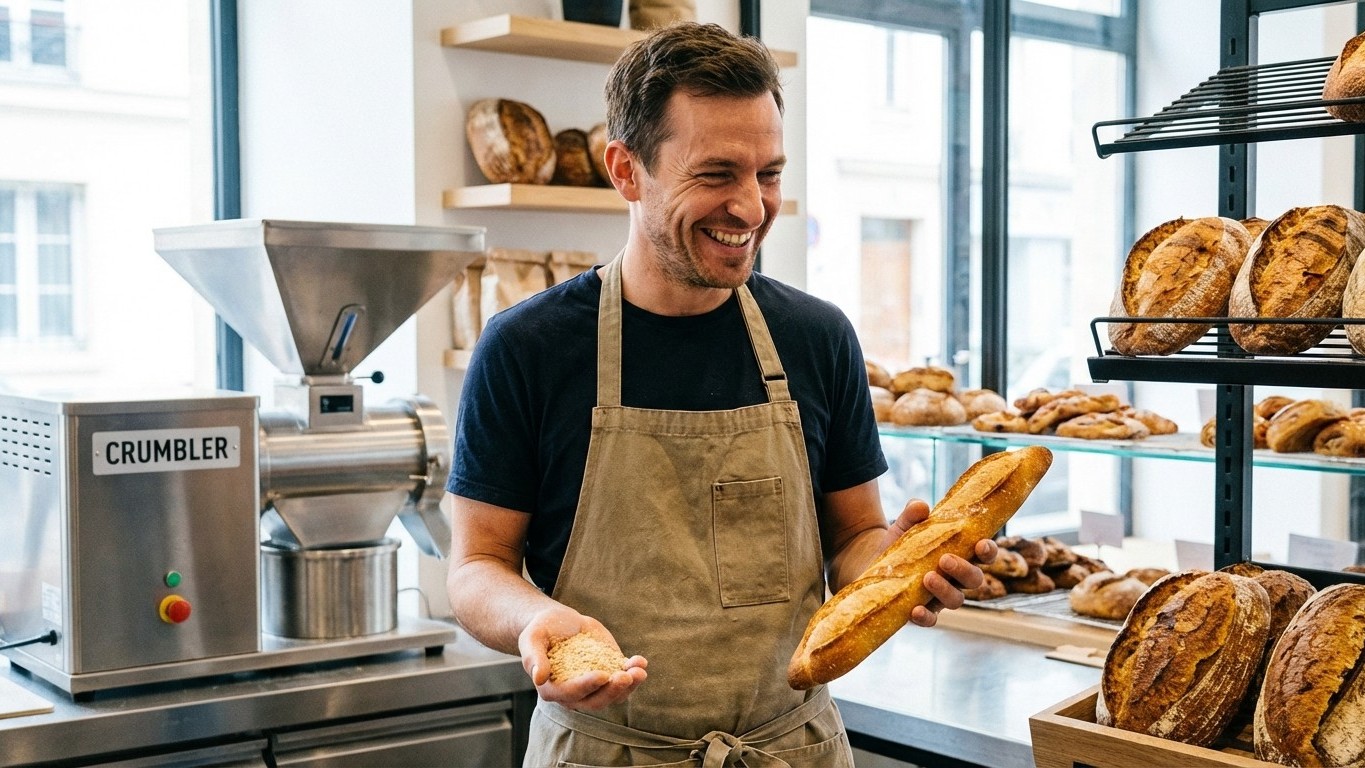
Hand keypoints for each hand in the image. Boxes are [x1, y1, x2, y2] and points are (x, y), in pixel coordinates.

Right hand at [519, 607, 647, 710]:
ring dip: (630, 685)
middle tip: (626, 676)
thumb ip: (534, 658)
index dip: (587, 685)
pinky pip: (625, 680)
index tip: (603, 675)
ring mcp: (595, 685)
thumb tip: (538, 677)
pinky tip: (640, 661)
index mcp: (553, 689)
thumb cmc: (542, 630)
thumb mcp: (532, 638)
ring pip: (615, 694)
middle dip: (613, 690)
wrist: (559, 622)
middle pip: (597, 701)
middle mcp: (576, 693)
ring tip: (639, 669)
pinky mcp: (610, 673)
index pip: (572, 693)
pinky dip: (634, 672)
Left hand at [887, 498, 997, 628]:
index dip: (988, 550)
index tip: (982, 544)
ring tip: (927, 578)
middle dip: (964, 570)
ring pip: (956, 600)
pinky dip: (925, 616)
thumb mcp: (903, 527)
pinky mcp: (923, 612)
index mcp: (959, 555)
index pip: (983, 554)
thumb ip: (912, 515)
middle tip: (945, 560)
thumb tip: (920, 506)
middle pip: (975, 579)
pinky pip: (931, 620)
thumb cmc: (899, 546)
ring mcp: (941, 597)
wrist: (872, 568)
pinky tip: (915, 610)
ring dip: (945, 590)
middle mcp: (955, 578)